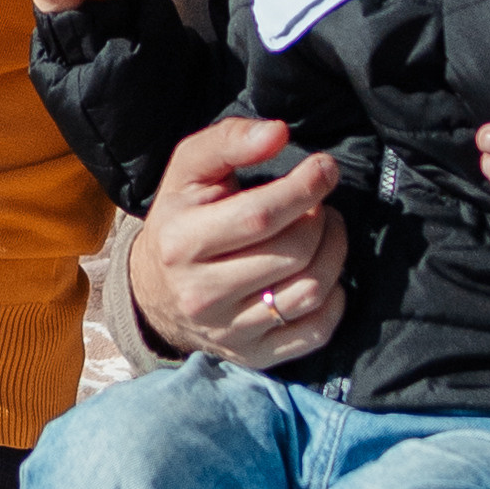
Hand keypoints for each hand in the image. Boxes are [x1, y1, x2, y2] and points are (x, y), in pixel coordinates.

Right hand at [128, 117, 347, 367]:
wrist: (154, 291)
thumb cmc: (181, 217)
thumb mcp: (190, 169)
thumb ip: (230, 140)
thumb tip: (278, 133)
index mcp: (182, 241)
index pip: (260, 216)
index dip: (304, 188)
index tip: (325, 168)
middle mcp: (202, 293)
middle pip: (291, 254)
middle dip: (321, 220)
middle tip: (320, 204)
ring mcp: (229, 330)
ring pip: (310, 291)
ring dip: (334, 253)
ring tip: (326, 232)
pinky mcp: (253, 355)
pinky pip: (315, 332)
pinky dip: (335, 300)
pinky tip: (323, 274)